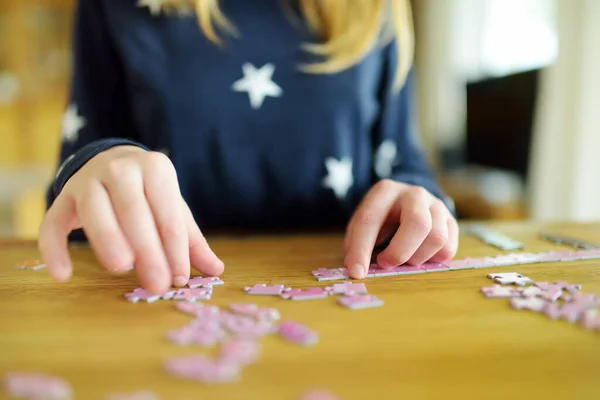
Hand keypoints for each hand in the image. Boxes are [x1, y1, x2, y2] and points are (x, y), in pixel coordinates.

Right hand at [38, 146, 223, 293]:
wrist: (112, 162)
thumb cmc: (150, 194)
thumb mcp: (174, 209)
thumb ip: (191, 240)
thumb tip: (217, 269)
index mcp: (156, 169)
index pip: (167, 213)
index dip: (174, 247)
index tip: (179, 278)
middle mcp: (121, 169)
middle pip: (134, 211)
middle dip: (148, 249)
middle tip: (157, 284)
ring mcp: (88, 180)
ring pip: (95, 210)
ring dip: (108, 238)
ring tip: (122, 268)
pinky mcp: (63, 197)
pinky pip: (53, 223)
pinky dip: (54, 248)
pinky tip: (63, 275)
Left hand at [343, 179, 457, 278]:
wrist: (407, 203)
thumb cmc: (381, 218)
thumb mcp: (362, 225)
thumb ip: (355, 245)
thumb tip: (356, 270)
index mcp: (385, 191)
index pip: (370, 219)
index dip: (361, 249)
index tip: (356, 272)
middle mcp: (415, 194)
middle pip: (418, 223)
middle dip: (400, 252)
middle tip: (386, 263)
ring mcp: (437, 206)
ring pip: (437, 237)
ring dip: (417, 258)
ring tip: (404, 258)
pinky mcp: (451, 221)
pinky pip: (448, 248)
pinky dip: (432, 259)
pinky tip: (419, 255)